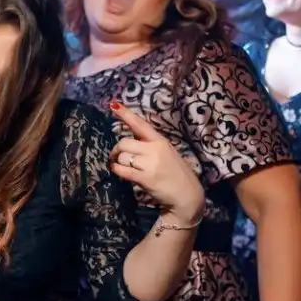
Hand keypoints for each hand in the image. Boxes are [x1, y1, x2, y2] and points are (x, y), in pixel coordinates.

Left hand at [109, 101, 204, 223]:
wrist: (187, 195)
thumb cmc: (177, 174)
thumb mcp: (167, 153)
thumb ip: (150, 145)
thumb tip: (130, 139)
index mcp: (160, 140)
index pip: (140, 124)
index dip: (125, 114)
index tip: (113, 104)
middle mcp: (155, 149)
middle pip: (124, 143)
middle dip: (116, 150)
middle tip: (116, 156)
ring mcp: (150, 164)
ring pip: (122, 156)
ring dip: (117, 161)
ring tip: (121, 166)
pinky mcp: (145, 178)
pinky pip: (123, 170)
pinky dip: (116, 169)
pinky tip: (117, 170)